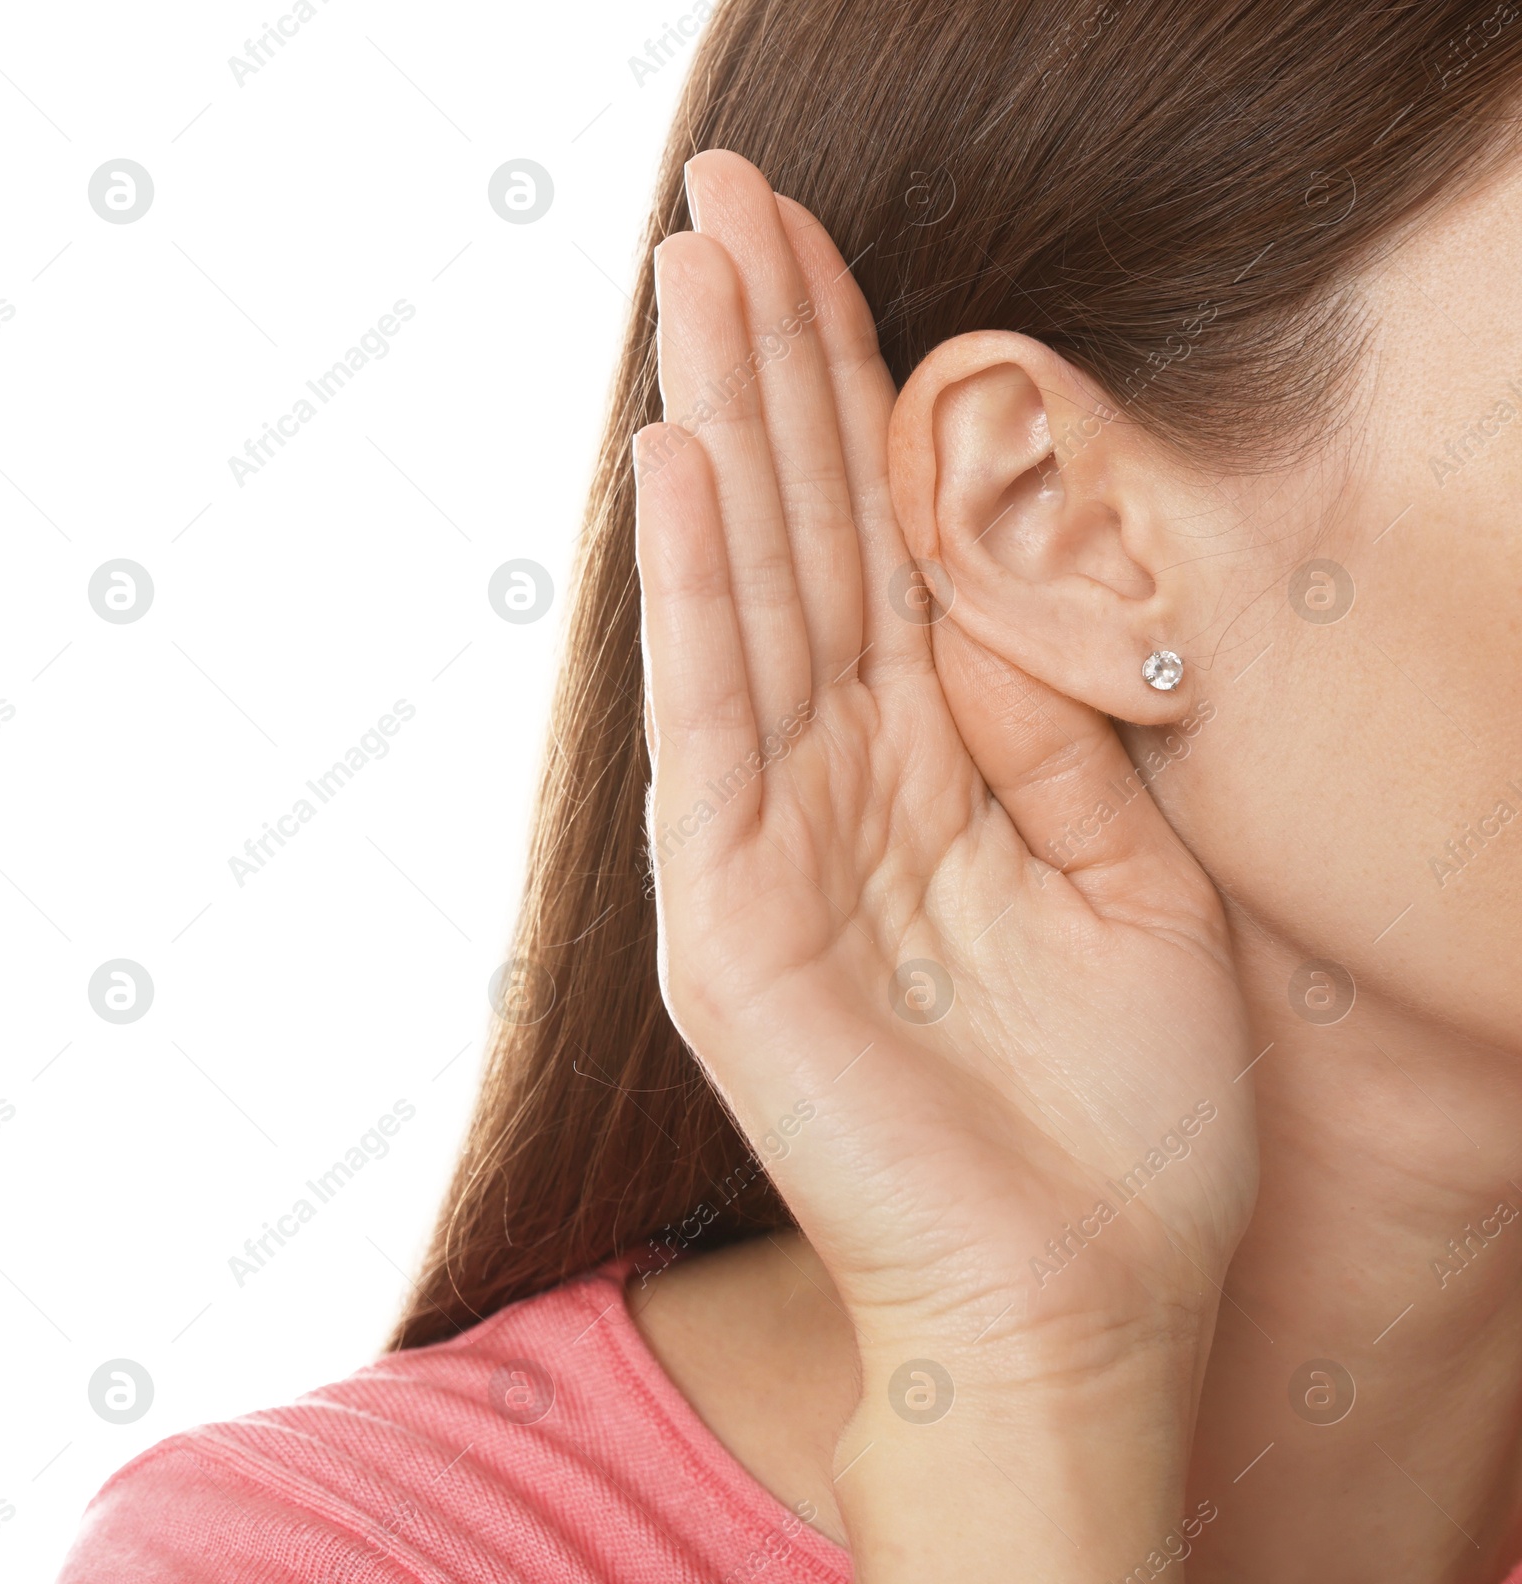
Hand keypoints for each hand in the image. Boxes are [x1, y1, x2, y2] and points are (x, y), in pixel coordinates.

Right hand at [634, 150, 1255, 1577]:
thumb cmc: (1121, 1123)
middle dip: (769, 365)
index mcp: (924, 774)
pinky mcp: (725, 927)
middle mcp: (827, 789)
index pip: (879, 550)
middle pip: (800, 540)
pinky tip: (677, 457)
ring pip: (745, 599)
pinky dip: (695, 592)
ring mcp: (761, 850)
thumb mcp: (1126, 878)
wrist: (1082, 1307)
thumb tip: (1005, 586)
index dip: (858, 399)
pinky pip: (709, 724)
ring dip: (721, 429)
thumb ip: (1052, 729)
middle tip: (731, 199)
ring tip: (695, 272)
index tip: (828, 253)